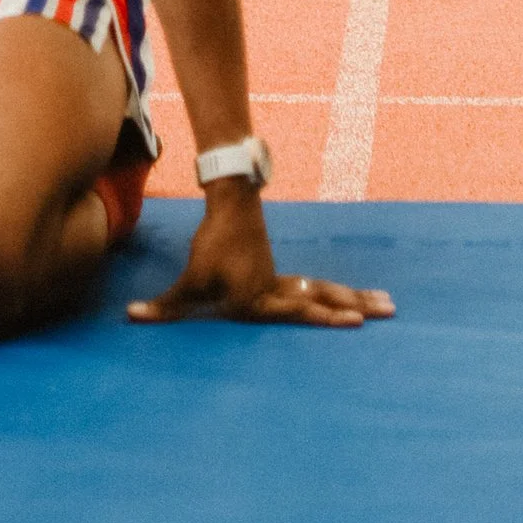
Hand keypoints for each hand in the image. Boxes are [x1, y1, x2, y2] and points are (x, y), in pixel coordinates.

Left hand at [128, 184, 394, 327]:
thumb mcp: (189, 280)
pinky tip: (353, 299)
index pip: (297, 314)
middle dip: (354, 307)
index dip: (326, 318)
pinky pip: (315, 287)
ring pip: (326, 291)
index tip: (355, 321)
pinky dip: (335, 294)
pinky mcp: (281, 273)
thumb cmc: (212, 244)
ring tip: (388, 304)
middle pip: (323, 300)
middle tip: (390, 309)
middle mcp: (279, 290)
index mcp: (262, 299)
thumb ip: (166, 306)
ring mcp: (284, 279)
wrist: (231, 201)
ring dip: (354, 298)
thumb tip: (132, 317)